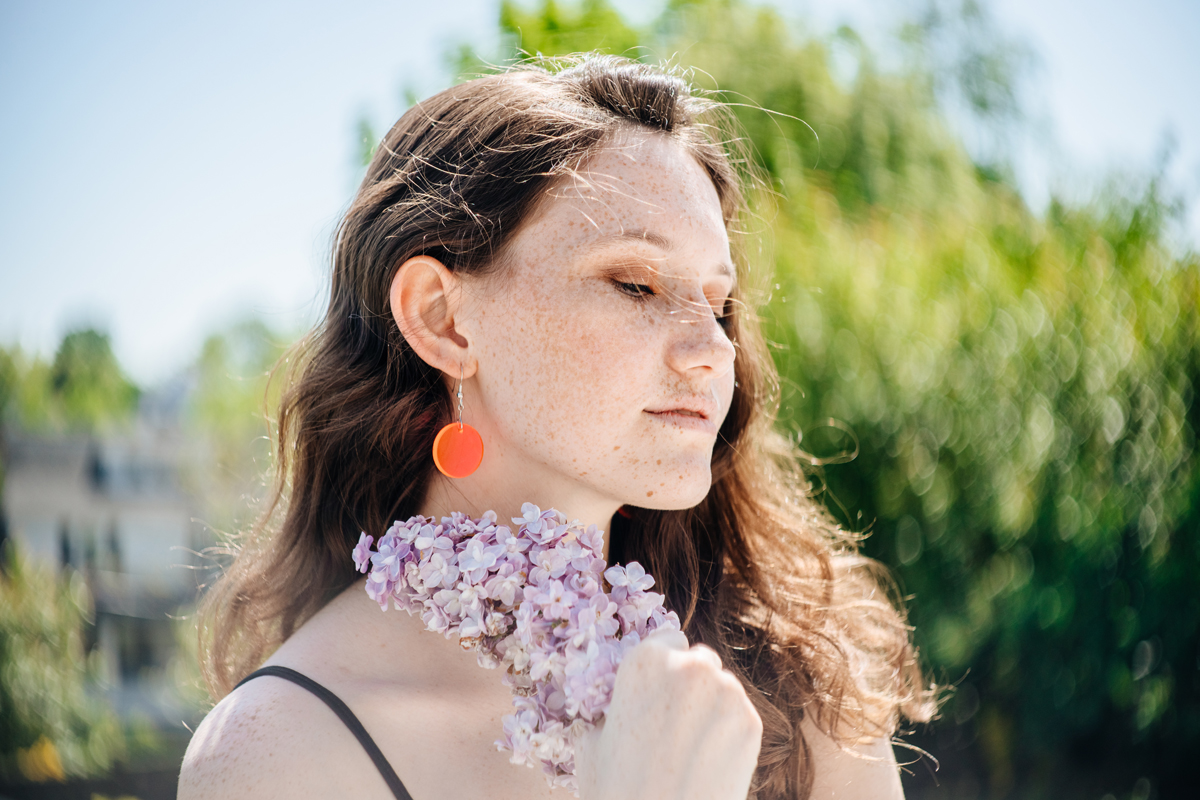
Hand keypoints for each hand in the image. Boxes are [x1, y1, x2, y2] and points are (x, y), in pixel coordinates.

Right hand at [575, 629, 762, 799]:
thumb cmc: (618, 792)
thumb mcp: (591, 744)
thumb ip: (604, 712)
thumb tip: (604, 710)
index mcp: (644, 661)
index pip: (667, 640)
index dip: (663, 670)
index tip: (660, 693)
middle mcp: (689, 666)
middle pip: (699, 661)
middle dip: (691, 685)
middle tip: (677, 723)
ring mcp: (726, 693)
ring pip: (723, 687)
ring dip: (712, 706)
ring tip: (692, 747)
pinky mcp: (751, 722)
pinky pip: (740, 714)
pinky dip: (729, 731)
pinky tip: (710, 760)